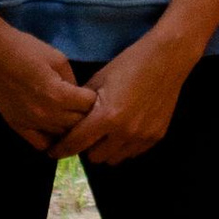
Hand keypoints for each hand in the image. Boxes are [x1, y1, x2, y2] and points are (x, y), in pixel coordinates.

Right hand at [0, 15, 94, 153]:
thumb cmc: (26, 49)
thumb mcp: (58, 59)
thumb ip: (73, 81)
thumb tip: (80, 97)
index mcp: (59, 95)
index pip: (89, 106)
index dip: (93, 98)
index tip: (90, 93)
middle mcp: (46, 114)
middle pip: (78, 124)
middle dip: (85, 114)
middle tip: (83, 106)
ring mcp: (30, 122)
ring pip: (62, 136)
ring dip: (69, 127)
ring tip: (70, 116)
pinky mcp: (17, 125)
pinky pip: (40, 144)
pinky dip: (51, 140)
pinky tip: (53, 129)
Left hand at [59, 24, 197, 167]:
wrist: (166, 60)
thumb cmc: (128, 64)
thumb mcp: (98, 80)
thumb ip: (82, 105)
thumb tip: (68, 121)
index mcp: (106, 116)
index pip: (76, 143)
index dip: (61, 149)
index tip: (53, 152)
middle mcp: (125, 132)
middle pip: (94, 157)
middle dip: (86, 148)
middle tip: (86, 135)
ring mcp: (142, 137)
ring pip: (114, 159)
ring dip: (105, 150)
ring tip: (106, 134)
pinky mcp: (156, 137)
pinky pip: (132, 153)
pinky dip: (123, 147)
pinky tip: (123, 131)